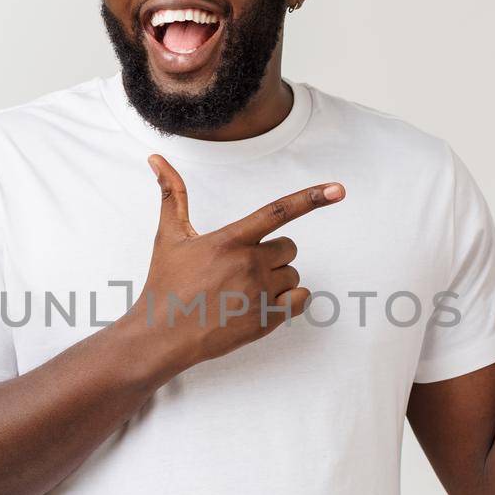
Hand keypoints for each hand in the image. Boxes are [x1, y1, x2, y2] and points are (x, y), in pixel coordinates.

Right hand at [129, 154, 344, 369]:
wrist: (163, 335)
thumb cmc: (166, 285)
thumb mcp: (169, 236)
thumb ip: (172, 194)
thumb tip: (157, 159)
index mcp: (230, 240)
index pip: (278, 212)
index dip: (311, 198)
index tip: (338, 189)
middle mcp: (249, 264)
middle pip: (288, 248)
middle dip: (272, 255)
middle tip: (241, 269)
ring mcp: (260, 293)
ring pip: (293, 274)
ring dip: (277, 279)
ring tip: (243, 291)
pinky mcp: (267, 320)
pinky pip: (301, 299)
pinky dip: (290, 300)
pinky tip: (264, 304)